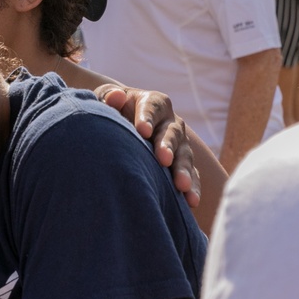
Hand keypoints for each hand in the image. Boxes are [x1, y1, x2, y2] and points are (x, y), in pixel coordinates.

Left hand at [95, 85, 199, 206]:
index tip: (142, 130)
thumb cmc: (113, 109)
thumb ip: (109, 98)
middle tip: (163, 159)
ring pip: (184, 156)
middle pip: (172, 133)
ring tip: (181, 185)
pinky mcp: (182, 163)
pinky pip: (191, 175)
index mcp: (154, 103)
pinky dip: (192, 187)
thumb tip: (116, 96)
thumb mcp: (107, 99)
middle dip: (168, 146)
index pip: (152, 108)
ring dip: (183, 170)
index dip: (147, 118)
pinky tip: (191, 201)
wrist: (123, 121)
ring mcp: (179, 143)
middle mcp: (171, 122)